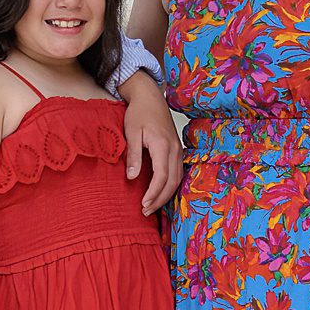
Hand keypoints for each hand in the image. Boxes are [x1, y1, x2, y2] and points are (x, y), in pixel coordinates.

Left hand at [119, 73, 183, 212]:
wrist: (150, 97)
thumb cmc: (139, 112)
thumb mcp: (131, 132)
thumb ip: (133, 155)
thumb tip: (131, 177)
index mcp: (162, 145)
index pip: (162, 176)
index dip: (153, 194)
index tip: (142, 205)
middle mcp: (174, 149)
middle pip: (172, 182)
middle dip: (160, 199)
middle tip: (145, 212)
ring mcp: (178, 150)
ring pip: (177, 179)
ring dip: (166, 195)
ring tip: (151, 206)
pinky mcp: (177, 151)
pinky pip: (178, 173)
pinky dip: (170, 186)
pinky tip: (160, 193)